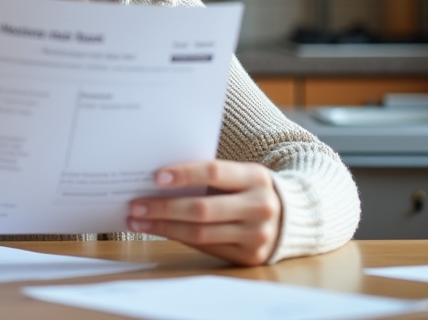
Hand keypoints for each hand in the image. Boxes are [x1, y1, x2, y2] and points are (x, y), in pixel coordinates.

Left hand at [127, 160, 281, 266]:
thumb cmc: (251, 188)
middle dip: (164, 207)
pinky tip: (159, 230)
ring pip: (201, 233)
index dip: (185, 174)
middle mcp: (260, 207)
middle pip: (203, 209)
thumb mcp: (241, 174)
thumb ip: (212, 176)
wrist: (291, 216)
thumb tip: (160, 179)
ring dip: (164, 226)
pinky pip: (206, 247)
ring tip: (138, 220)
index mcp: (257, 177)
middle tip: (136, 205)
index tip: (156, 177)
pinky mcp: (248, 256)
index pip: (215, 172)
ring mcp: (256, 235)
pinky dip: (178, 238)